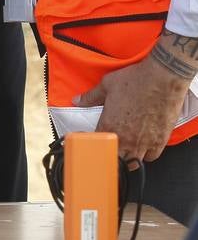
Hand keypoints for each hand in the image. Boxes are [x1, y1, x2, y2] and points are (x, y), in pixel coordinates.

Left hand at [75, 33, 194, 162]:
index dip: (92, 143)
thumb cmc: (135, 80)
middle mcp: (126, 138)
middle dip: (110, 155)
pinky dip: (147, 155)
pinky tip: (144, 147)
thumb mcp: (106, 86)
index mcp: (109, 125)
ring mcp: (144, 142)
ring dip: (128, 158)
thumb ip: (91, 97)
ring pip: (134, 161)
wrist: (162, 78)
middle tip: (109, 147)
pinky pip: (152, 157)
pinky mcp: (160, 140)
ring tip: (125, 151)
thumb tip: (77, 101)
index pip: (96, 144)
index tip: (92, 140)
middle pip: (115, 158)